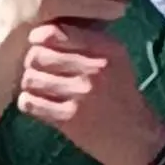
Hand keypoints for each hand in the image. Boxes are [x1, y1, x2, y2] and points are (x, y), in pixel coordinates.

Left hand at [15, 22, 164, 164]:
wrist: (136, 136)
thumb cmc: (120, 92)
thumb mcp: (115, 58)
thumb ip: (87, 39)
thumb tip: (44, 28)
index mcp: (105, 49)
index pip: (56, 32)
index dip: (39, 37)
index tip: (37, 43)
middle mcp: (94, 69)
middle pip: (37, 55)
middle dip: (32, 61)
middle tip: (37, 69)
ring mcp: (80, 95)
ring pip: (30, 78)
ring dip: (30, 83)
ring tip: (38, 87)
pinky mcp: (69, 119)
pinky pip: (29, 102)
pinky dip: (28, 102)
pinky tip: (38, 103)